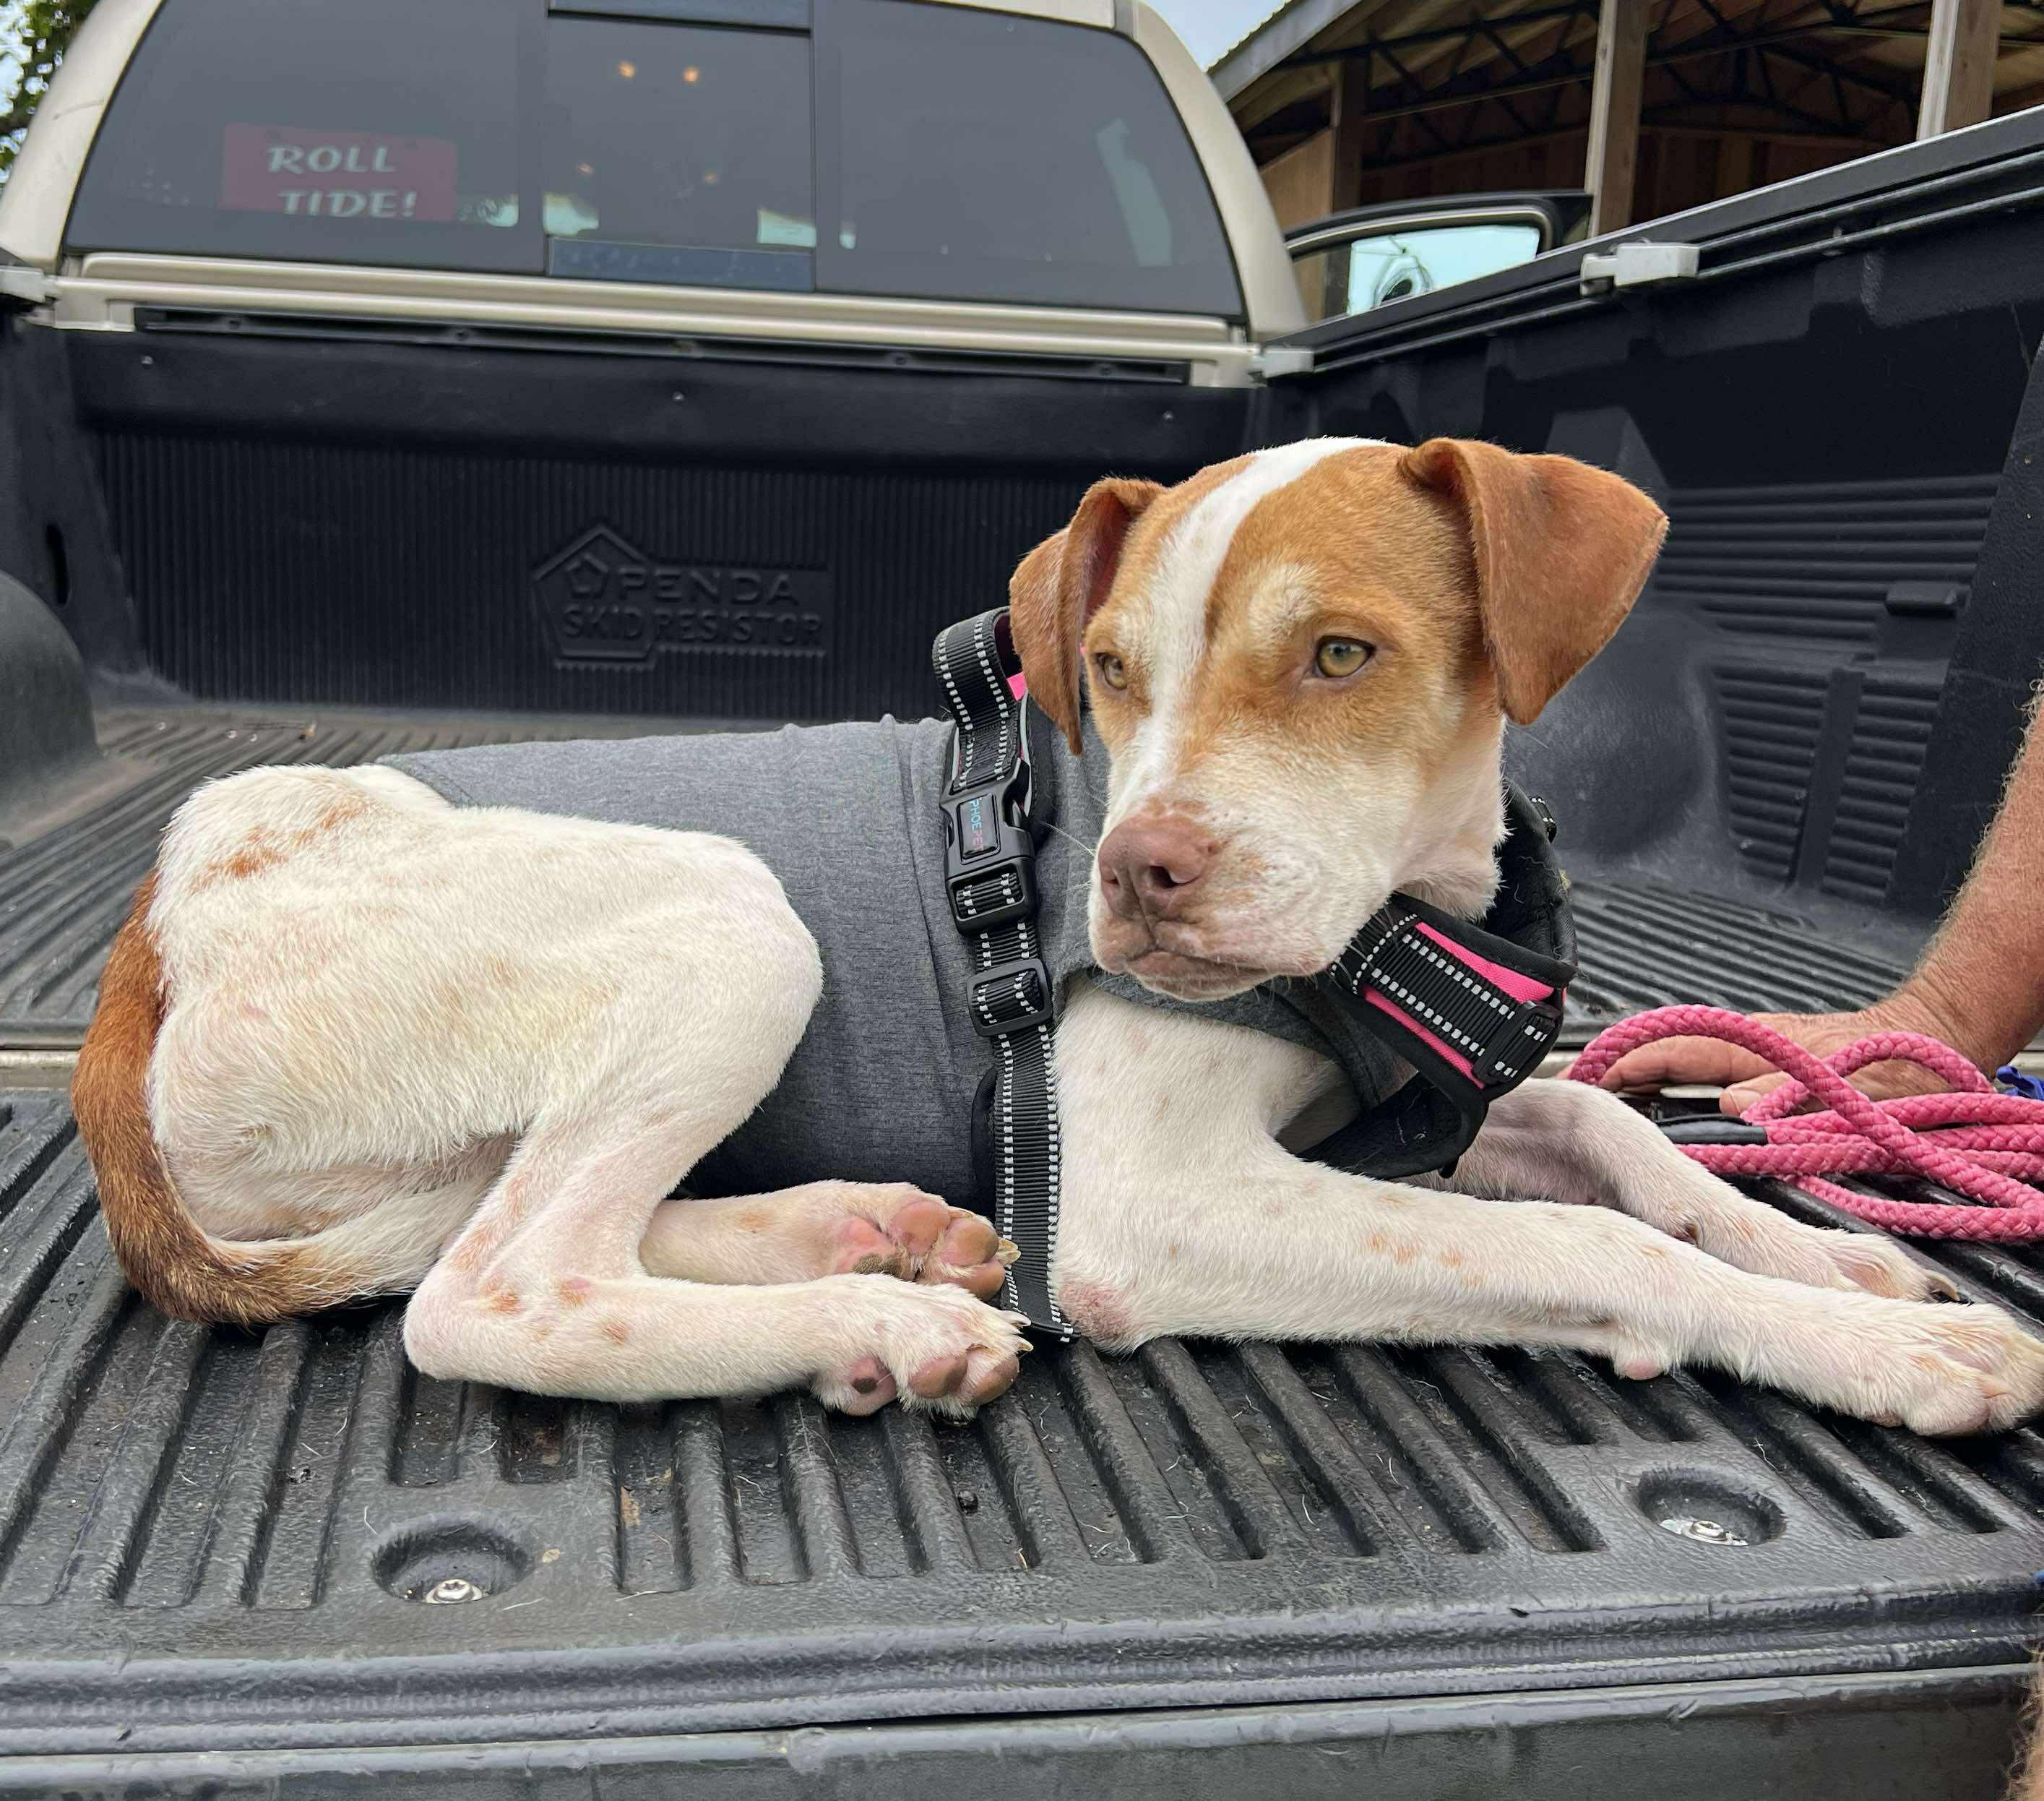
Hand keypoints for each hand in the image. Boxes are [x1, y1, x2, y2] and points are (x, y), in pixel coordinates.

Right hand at [1594, 994, 1985, 1115]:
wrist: (1932, 1040)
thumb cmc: (1891, 1061)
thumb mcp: (1842, 1087)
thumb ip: (1787, 1096)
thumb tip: (1734, 1107)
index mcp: (1745, 1044)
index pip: (1664, 1049)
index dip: (1618, 1065)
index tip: (1579, 1085)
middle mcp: (1736, 1050)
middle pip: (1656, 1062)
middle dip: (1612, 1082)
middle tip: (1571, 1114)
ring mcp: (1744, 1062)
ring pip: (1674, 1076)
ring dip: (1638, 1097)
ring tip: (1600, 1127)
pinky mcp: (1758, 1079)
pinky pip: (1699, 1089)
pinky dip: (1670, 1105)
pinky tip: (1661, 1132)